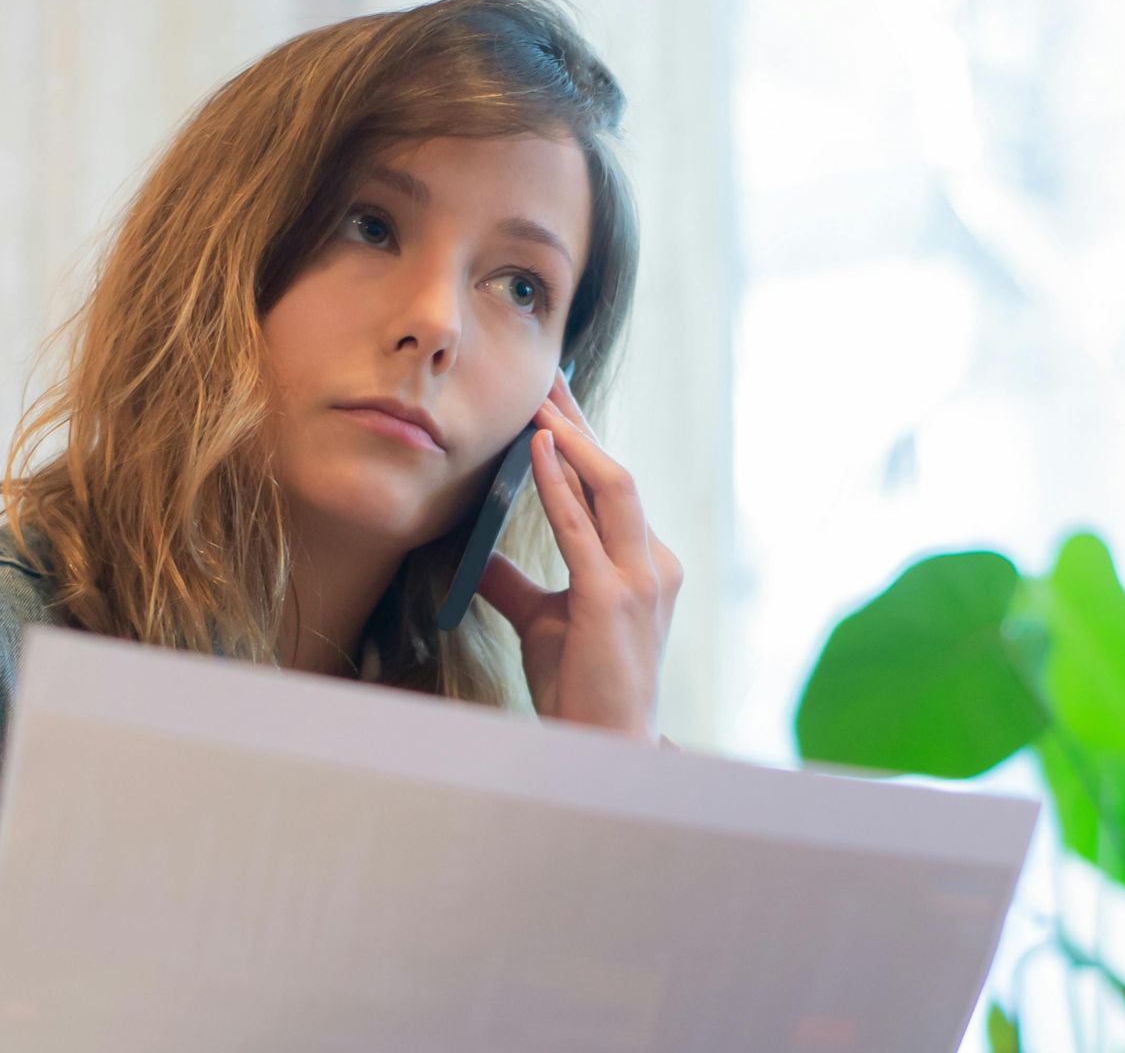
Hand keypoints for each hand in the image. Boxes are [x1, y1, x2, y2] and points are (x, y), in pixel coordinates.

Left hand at [474, 366, 683, 742]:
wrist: (604, 746)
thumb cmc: (581, 688)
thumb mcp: (543, 622)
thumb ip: (514, 584)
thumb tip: (472, 552)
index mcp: (644, 564)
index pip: (611, 488)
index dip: (582, 441)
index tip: (553, 402)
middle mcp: (653, 563)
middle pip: (615, 472)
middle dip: (580, 422)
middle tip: (546, 377)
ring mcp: (640, 580)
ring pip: (613, 486)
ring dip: (575, 437)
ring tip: (541, 401)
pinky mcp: (613, 600)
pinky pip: (583, 528)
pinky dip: (559, 483)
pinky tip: (537, 450)